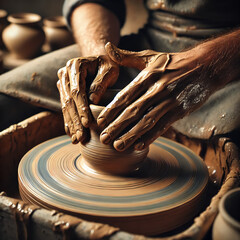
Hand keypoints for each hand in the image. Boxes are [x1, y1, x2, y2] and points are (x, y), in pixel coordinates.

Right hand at [57, 55, 118, 142]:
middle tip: (81, 137)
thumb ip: (101, 83)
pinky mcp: (64, 91)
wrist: (99, 60)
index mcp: (76, 65)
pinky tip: (71, 133)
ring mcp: (63, 82)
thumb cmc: (108, 65)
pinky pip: (65, 107)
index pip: (77, 90)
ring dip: (71, 124)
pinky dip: (69, 121)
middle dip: (75, 120)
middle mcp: (65, 73)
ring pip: (65, 106)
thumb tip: (93, 101)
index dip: (82, 108)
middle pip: (69, 100)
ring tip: (76, 139)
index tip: (87, 123)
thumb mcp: (109, 70)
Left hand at [97, 42, 218, 150]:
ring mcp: (169, 101)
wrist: (205, 66)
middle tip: (103, 138)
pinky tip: (139, 146)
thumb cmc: (172, 63)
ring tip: (118, 146)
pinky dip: (151, 136)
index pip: (125, 95)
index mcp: (147, 76)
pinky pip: (163, 126)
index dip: (111, 109)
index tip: (99, 121)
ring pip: (147, 121)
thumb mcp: (149, 57)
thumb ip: (126, 56)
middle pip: (133, 111)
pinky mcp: (179, 110)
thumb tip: (106, 47)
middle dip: (117, 126)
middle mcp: (157, 89)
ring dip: (131, 135)